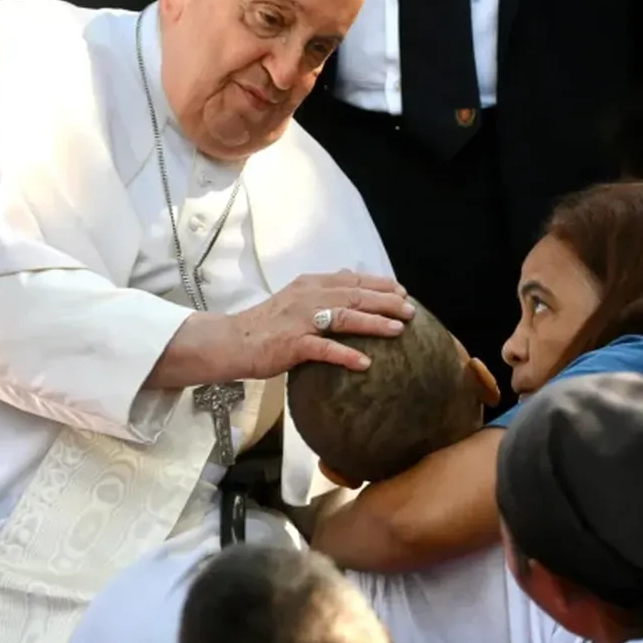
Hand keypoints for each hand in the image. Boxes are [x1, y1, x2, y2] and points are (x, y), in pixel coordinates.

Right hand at [162, 271, 414, 387]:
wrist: (231, 341)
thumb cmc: (266, 325)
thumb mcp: (296, 298)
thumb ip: (323, 290)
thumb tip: (350, 279)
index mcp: (311, 284)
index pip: (353, 280)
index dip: (380, 284)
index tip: (403, 291)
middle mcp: (308, 297)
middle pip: (355, 295)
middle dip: (386, 302)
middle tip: (411, 311)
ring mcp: (300, 319)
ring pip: (345, 317)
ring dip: (374, 323)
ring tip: (398, 330)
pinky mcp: (292, 344)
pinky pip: (324, 349)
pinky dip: (346, 355)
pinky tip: (365, 364)